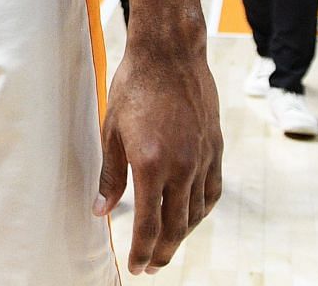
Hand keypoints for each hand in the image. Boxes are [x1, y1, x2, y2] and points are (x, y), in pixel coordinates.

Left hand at [99, 39, 222, 273]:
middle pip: (175, 226)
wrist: (170, 53)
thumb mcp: (111, 130)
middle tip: (151, 267)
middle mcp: (182, 166)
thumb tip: (101, 210)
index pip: (149, 224)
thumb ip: (110, 175)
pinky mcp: (216, 148)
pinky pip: (212, 191)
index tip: (135, 267)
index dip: (142, 251)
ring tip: (167, 245)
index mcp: (151, 164)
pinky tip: (190, 216)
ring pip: (196, 212)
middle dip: (162, 252)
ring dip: (181, 235)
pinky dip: (201, 210)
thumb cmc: (134, 86)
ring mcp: (203, 158)